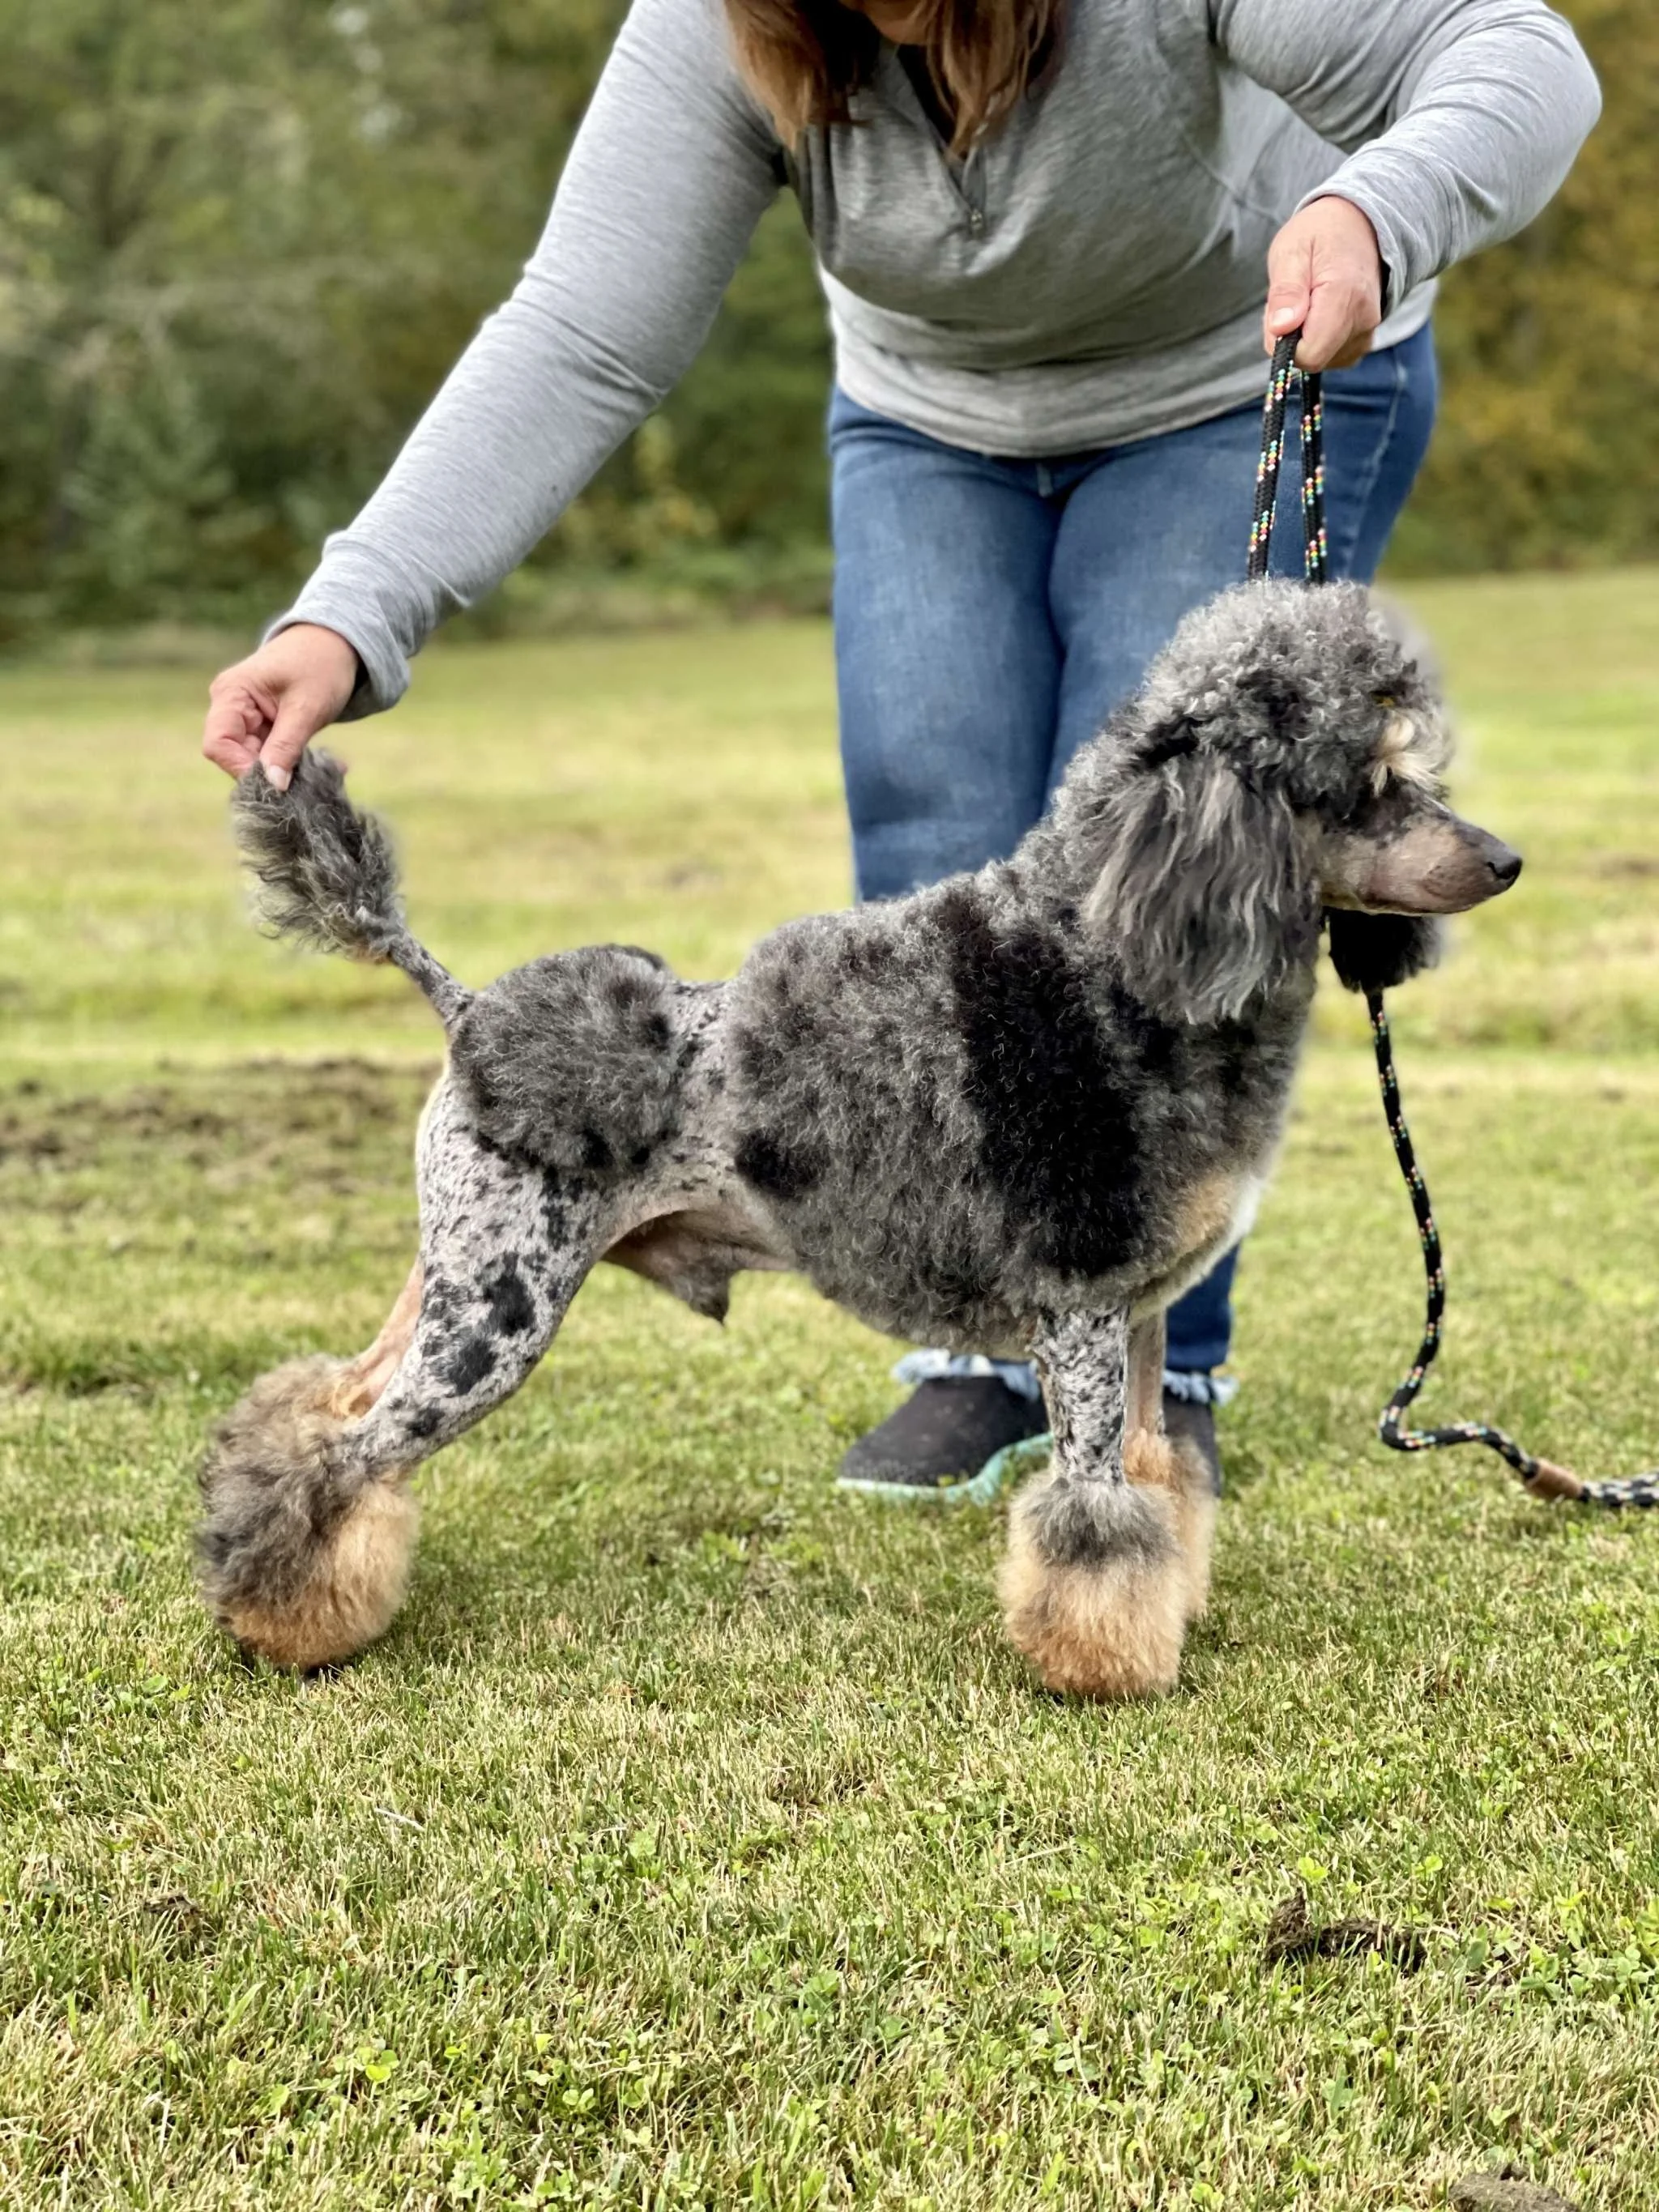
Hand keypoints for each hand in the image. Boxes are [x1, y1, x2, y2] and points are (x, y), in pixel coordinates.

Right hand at [202, 624, 360, 785]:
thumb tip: (272, 786)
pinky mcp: (261, 727)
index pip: (218, 744)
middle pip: (234, 756)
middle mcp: (230, 706)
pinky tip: (320, 763)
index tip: (277, 782)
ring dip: (285, 771)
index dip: (242, 768)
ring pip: (254, 761)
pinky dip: (293, 763)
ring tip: (320, 768)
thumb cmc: (320, 665)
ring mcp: (245, 717)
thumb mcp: (306, 708)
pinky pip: (270, 756)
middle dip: (268, 772)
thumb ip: (286, 747)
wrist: (334, 644)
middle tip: (307, 780)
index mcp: (231, 693)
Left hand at [1263, 196, 1383, 370]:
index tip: (1282, 310)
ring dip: (1304, 338)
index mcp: (1345, 295)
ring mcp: (1368, 332)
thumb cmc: (1321, 233)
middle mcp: (1363, 319)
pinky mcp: (1365, 339)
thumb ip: (1286, 291)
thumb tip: (1280, 329)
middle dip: (1292, 339)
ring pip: (1322, 360)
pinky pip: (1332, 356)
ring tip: (1308, 300)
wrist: (1361, 224)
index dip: (1283, 342)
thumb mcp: (1292, 250)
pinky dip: (1319, 339)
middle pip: (1313, 359)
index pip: (1308, 354)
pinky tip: (1319, 311)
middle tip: (1293, 300)